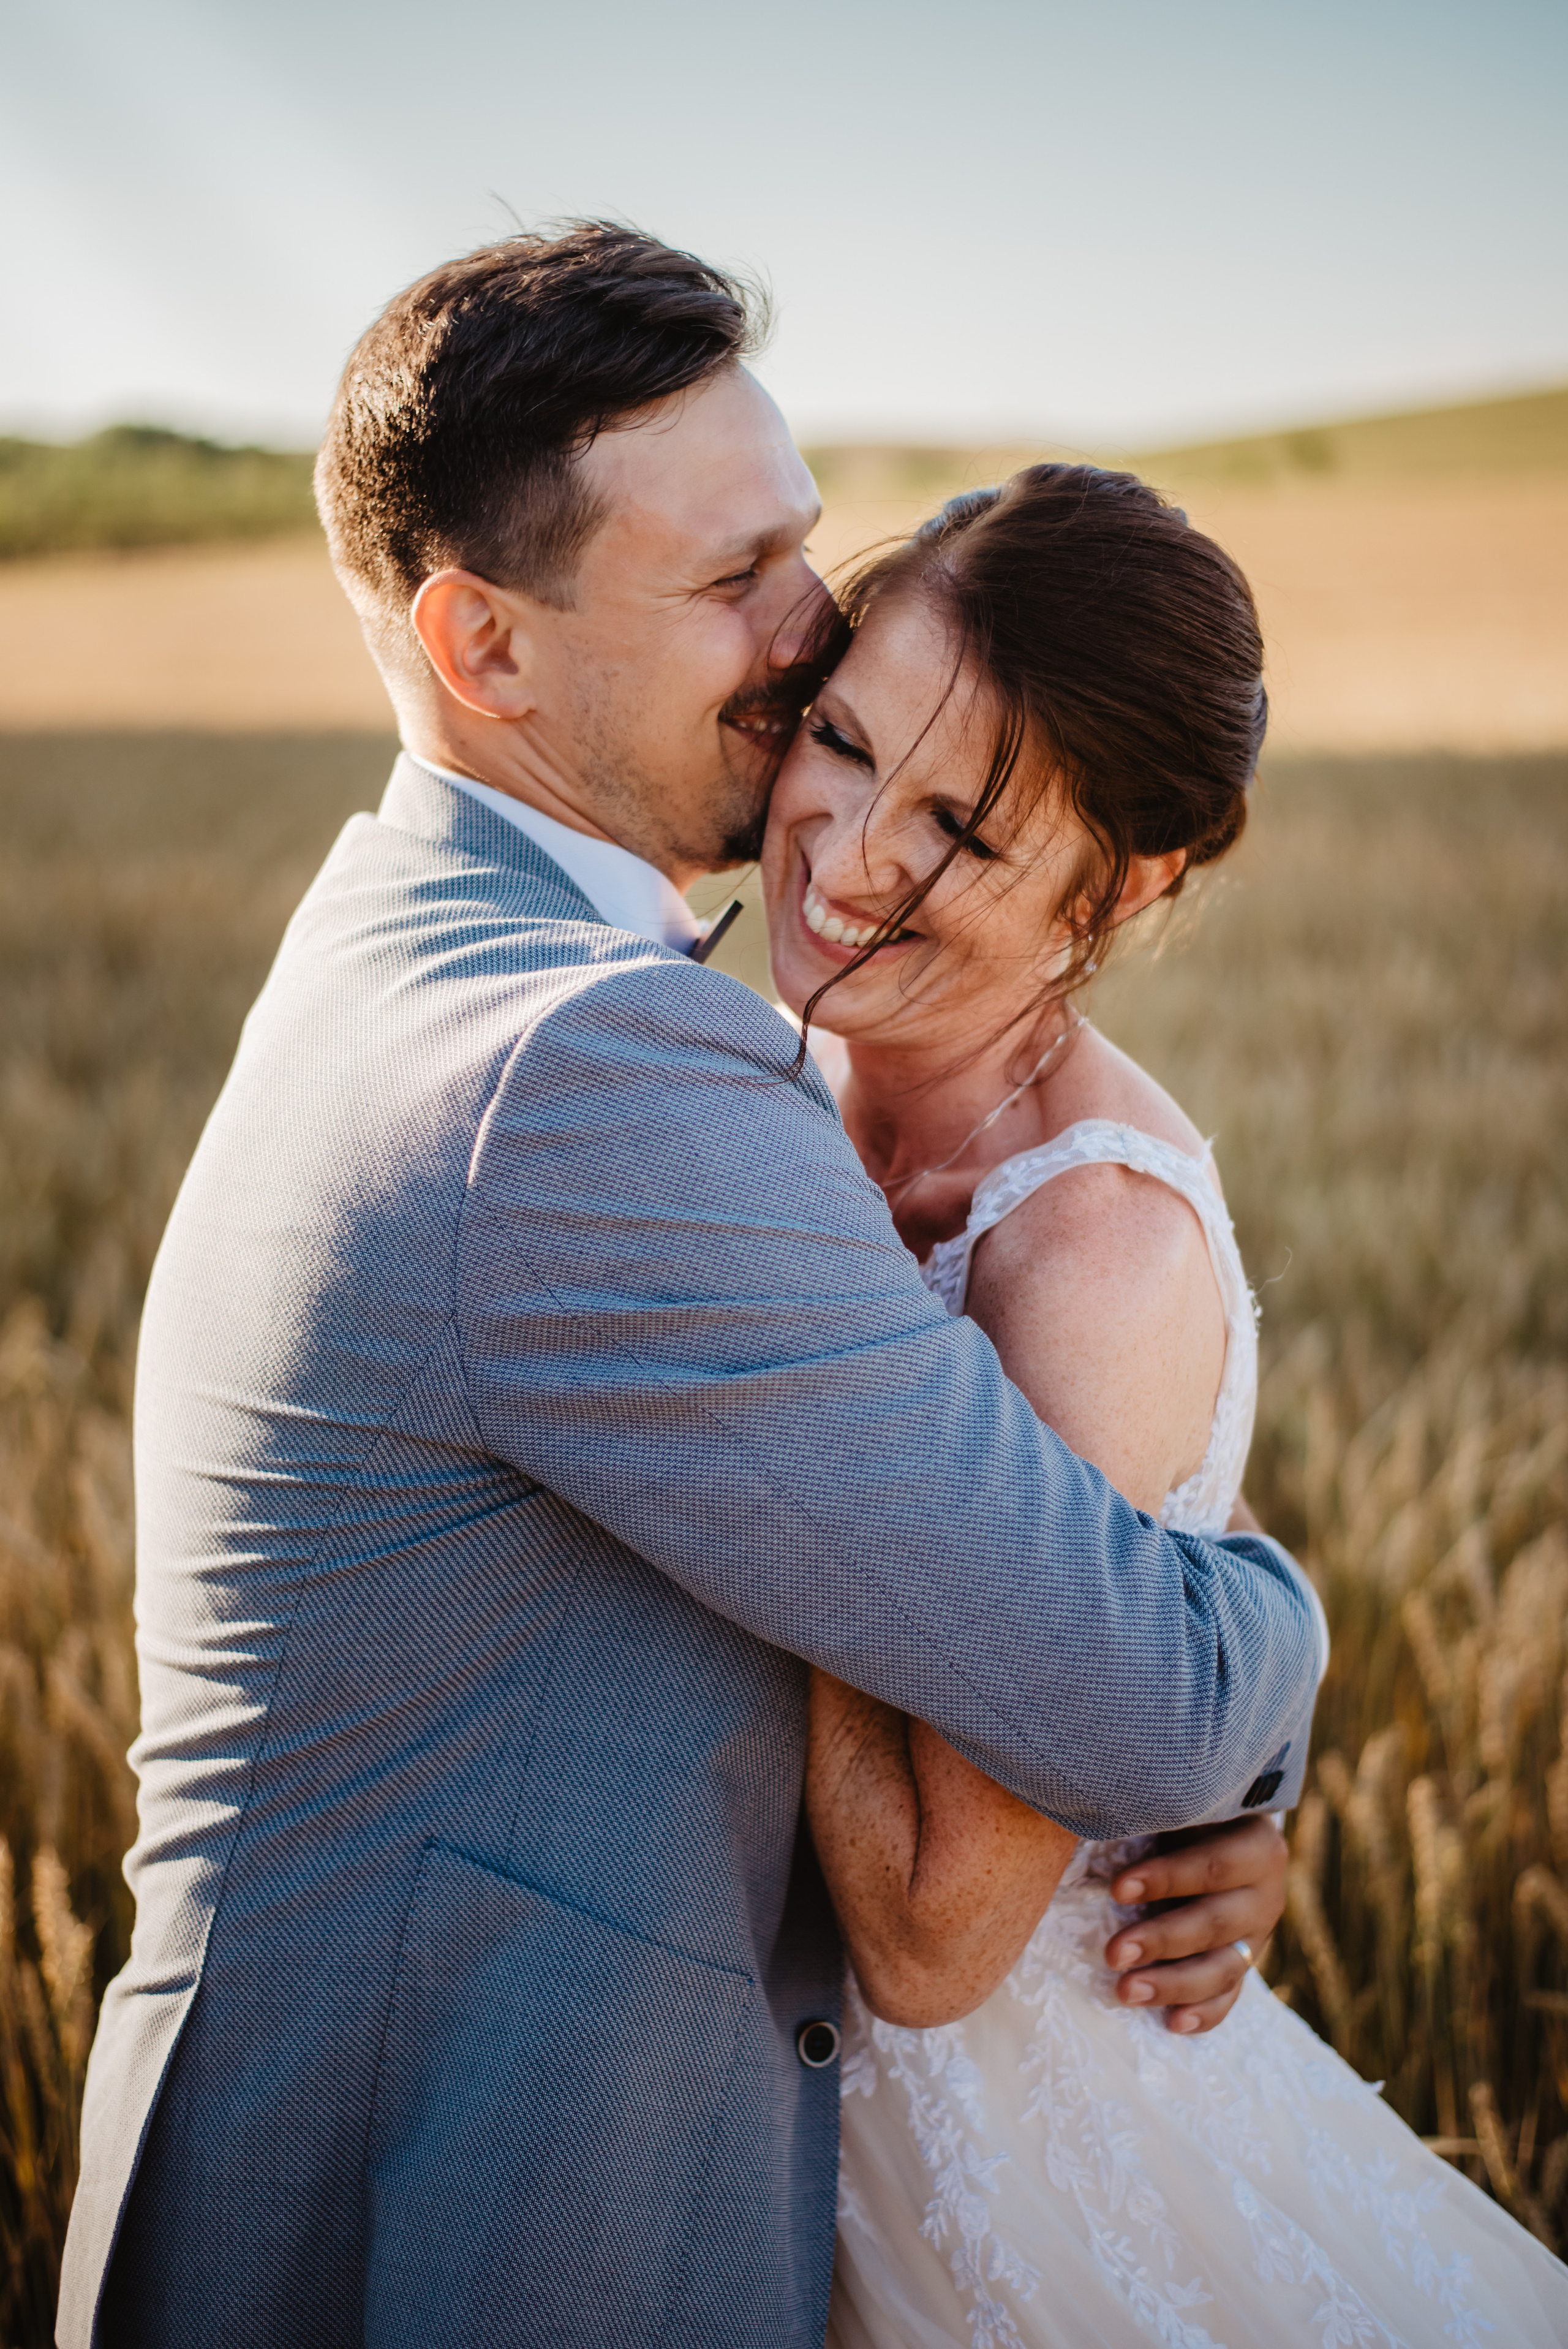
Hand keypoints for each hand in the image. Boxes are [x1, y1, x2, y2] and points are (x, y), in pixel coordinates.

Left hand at [1103, 1812, 1285, 2034]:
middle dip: (1161, 1941)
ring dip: (1173, 1984)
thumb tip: (1093, 1816)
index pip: (1212, 1866)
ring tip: (1126, 1992)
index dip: (1167, 1878)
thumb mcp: (1185, 1805)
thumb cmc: (1189, 1813)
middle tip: (1112, 1954)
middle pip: (1214, 1924)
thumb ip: (1158, 1809)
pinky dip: (1204, 2013)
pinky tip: (1173, 2024)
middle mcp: (1265, 1894)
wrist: (1227, 1832)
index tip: (1117, 1889)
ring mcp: (1259, 1936)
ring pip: (1222, 1968)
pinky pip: (1229, 1995)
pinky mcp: (1246, 1964)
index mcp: (1255, 1845)